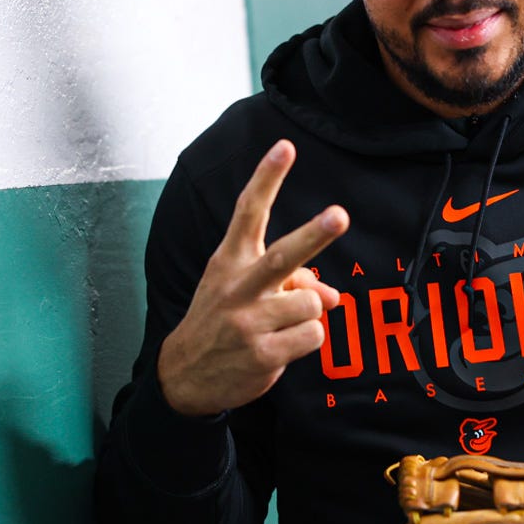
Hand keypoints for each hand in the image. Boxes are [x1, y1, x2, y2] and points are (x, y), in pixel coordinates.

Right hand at [156, 140, 348, 416]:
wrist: (184, 375)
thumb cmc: (222, 322)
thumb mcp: (243, 293)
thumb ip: (289, 283)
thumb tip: (332, 296)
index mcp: (230, 261)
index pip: (248, 212)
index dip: (267, 178)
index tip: (285, 148)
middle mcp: (238, 287)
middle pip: (283, 256)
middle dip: (314, 235)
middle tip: (339, 216)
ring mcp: (249, 323)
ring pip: (312, 303)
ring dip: (308, 313)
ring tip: (282, 325)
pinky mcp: (263, 354)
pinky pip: (313, 335)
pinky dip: (306, 340)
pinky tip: (281, 347)